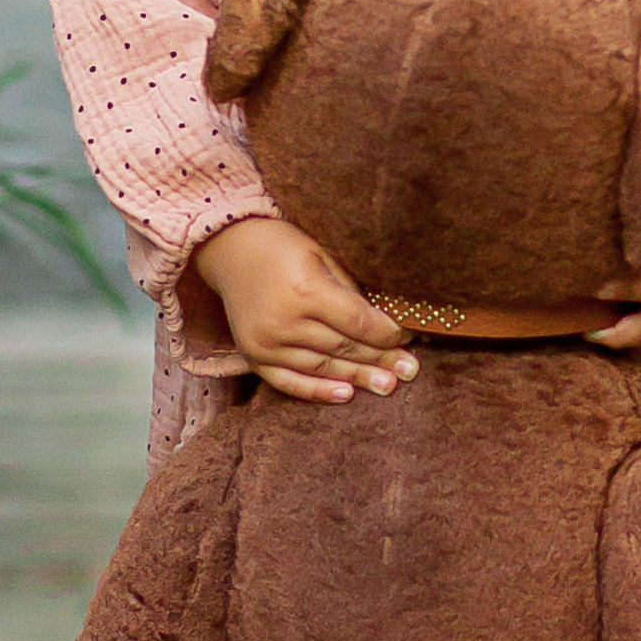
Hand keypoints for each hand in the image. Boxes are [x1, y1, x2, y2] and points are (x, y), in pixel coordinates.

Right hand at [193, 218, 417, 404]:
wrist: (230, 248)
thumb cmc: (283, 245)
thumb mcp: (322, 254)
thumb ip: (349, 291)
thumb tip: (384, 324)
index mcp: (305, 289)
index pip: (357, 322)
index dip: (386, 334)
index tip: (407, 337)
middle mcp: (283, 321)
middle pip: (342, 348)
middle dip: (380, 360)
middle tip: (410, 371)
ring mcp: (265, 343)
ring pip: (322, 368)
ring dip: (357, 378)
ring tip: (388, 386)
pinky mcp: (252, 356)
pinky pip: (289, 382)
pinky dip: (318, 392)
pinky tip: (346, 395)